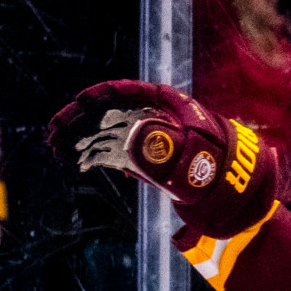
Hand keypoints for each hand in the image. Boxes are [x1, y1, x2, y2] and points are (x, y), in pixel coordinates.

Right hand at [48, 80, 279, 237]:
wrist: (236, 198)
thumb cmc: (222, 174)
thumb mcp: (199, 163)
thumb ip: (169, 151)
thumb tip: (134, 140)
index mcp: (170, 108)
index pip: (130, 93)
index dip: (102, 96)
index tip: (78, 104)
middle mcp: (154, 119)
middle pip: (110, 112)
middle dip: (81, 121)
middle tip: (54, 135)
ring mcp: (147, 140)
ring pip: (106, 132)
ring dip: (81, 140)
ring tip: (56, 151)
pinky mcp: (143, 159)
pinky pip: (112, 152)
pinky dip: (93, 156)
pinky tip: (76, 164)